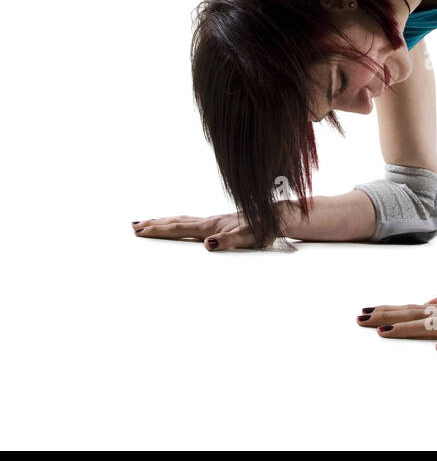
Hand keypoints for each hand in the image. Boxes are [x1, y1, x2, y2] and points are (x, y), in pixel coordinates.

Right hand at [130, 212, 264, 250]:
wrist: (278, 216)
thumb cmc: (265, 228)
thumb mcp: (249, 237)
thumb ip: (228, 241)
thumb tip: (207, 245)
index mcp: (210, 226)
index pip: (178, 228)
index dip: (158, 230)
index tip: (138, 232)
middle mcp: (209, 221)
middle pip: (175, 221)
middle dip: (154, 224)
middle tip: (133, 226)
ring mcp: (214, 221)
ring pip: (182, 220)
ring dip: (164, 221)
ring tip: (149, 222)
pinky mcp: (220, 223)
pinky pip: (191, 222)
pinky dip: (178, 223)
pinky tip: (180, 226)